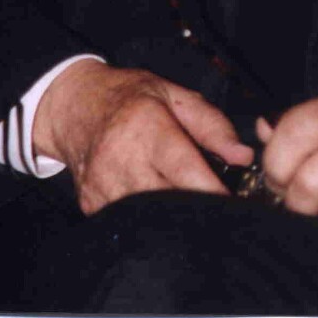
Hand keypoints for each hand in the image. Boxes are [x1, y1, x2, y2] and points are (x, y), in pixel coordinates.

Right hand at [33, 59, 253, 214]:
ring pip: (146, 217)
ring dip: (171, 215)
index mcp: (146, 125)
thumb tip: (243, 156)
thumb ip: (211, 125)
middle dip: (193, 207)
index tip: (229, 203)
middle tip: (214, 209)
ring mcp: (102, 184)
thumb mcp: (174, 95)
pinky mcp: (91, 203)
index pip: (181, 167)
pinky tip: (155, 202)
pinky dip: (147, 217)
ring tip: (186, 204)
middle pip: (165, 199)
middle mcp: (121, 157)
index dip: (208, 189)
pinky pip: (127, 222)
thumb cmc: (130, 96)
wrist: (75, 105)